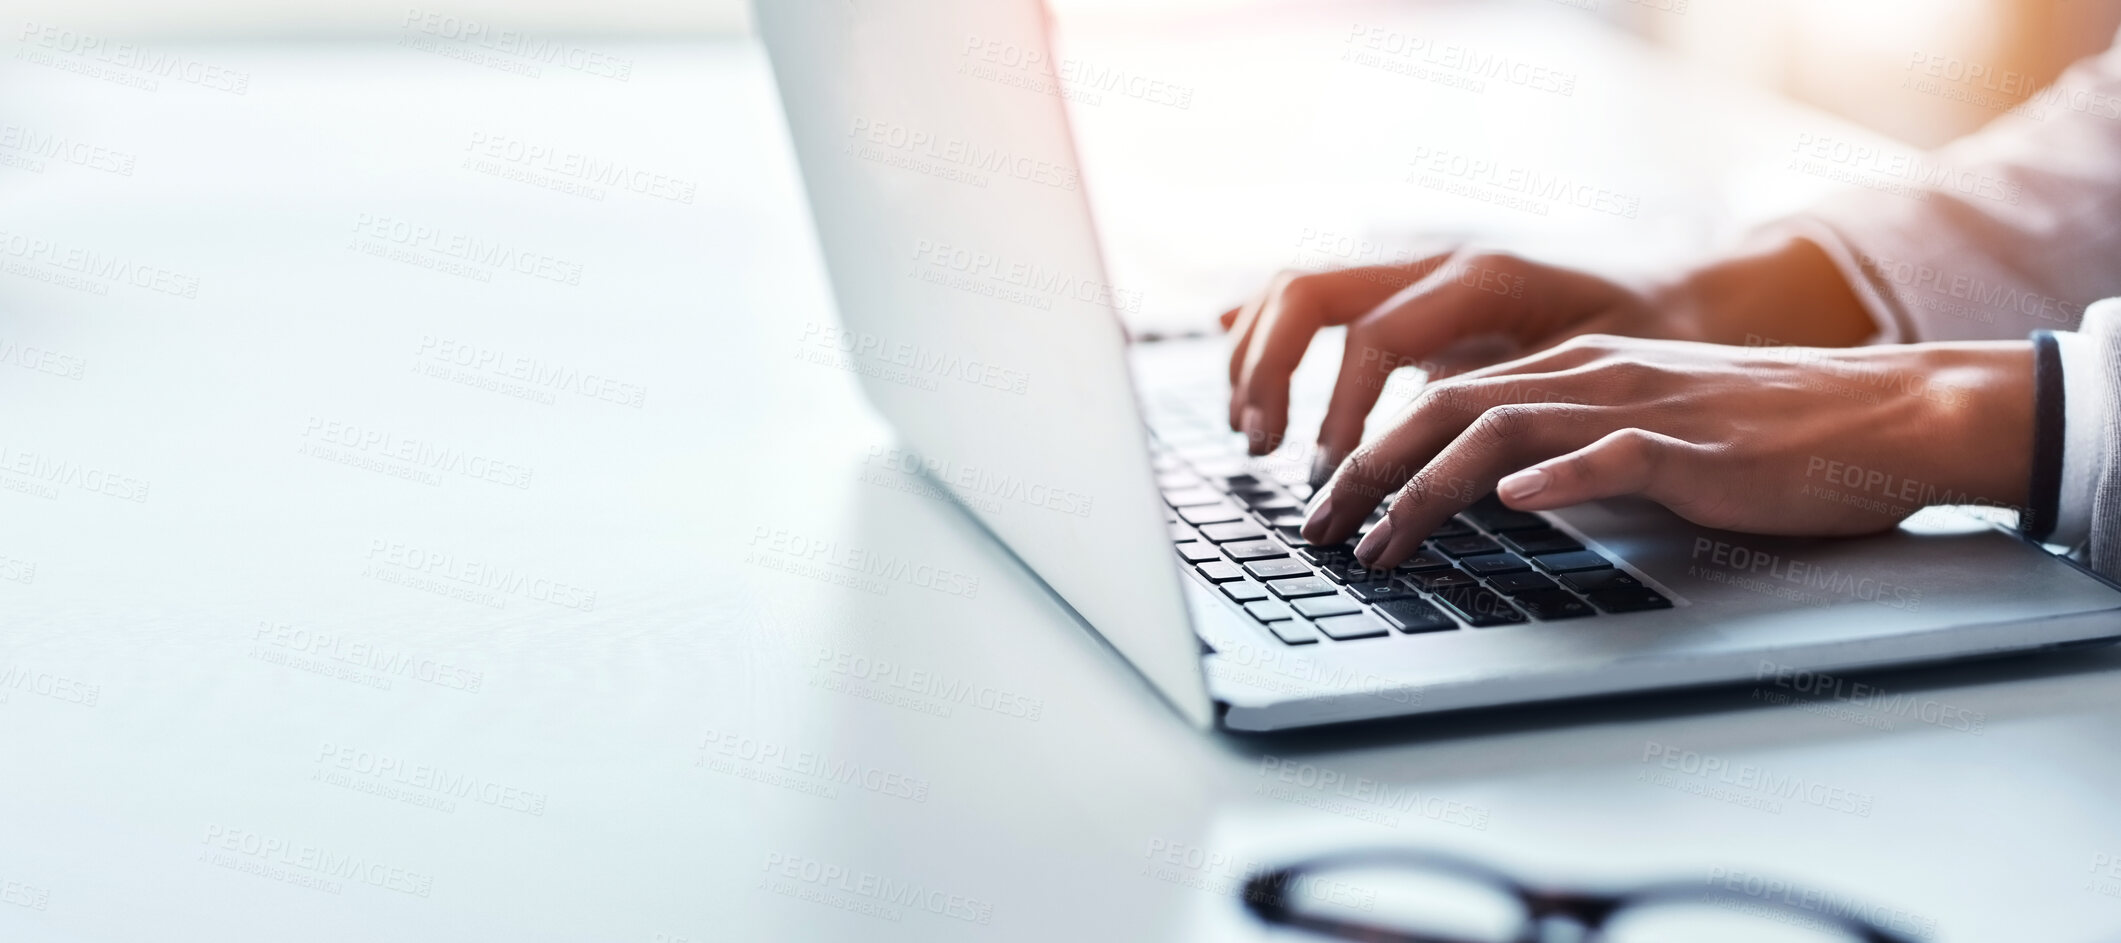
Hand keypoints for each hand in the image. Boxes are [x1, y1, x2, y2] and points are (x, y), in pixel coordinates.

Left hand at [1297, 335, 2033, 569]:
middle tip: (1317, 530)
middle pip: (1444, 407)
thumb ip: (1569, 445)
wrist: (1880, 414)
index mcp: (1572, 369)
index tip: (1325, 503)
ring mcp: (1638, 406)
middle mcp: (1589, 375)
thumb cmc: (1763, 435)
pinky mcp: (1692, 445)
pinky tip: (1514, 503)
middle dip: (1365, 469)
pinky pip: (1612, 455)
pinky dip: (1557, 478)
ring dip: (1426, 488)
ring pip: (1502, 429)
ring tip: (1380, 540)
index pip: (1442, 397)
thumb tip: (1492, 492)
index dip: (1369, 447)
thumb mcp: (1643, 428)